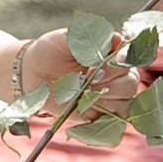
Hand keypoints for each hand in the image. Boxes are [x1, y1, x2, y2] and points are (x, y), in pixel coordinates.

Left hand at [18, 27, 144, 112]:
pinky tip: (84, 109)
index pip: (127, 61)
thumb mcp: (65, 39)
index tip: (90, 68)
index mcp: (111, 55)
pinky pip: (113, 123)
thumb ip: (89, 38)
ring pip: (125, 104)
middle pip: (130, 84)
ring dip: (104, 101)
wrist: (32, 73)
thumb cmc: (50, 51)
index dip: (113, 66)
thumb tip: (116, 39)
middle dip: (110, 85)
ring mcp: (108, 97)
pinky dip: (102, 118)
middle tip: (85, 83)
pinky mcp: (98, 115)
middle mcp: (115, 76)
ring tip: (82, 95)